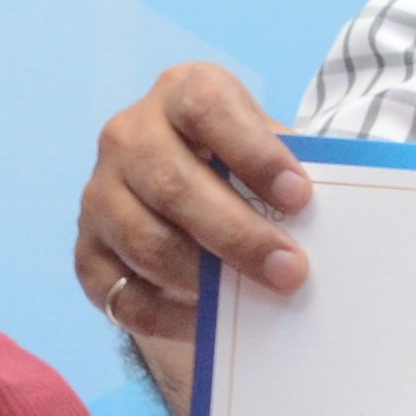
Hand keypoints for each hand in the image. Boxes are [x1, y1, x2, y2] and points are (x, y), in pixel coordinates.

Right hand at [75, 63, 312, 387]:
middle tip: (291, 270)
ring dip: (205, 279)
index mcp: (179, 93)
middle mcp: (128, 135)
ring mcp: (100, 194)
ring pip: (148, 243)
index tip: (300, 197)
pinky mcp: (87, 252)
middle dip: (238, 234)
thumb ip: (287, 173)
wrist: (181, 195)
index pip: (208, 110)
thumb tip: (327, 227)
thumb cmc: (241, 166)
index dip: (255, 153)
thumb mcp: (265, 148)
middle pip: (174, 185)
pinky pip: (123, 294)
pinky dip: (170, 315)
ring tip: (256, 300)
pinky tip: (211, 323)